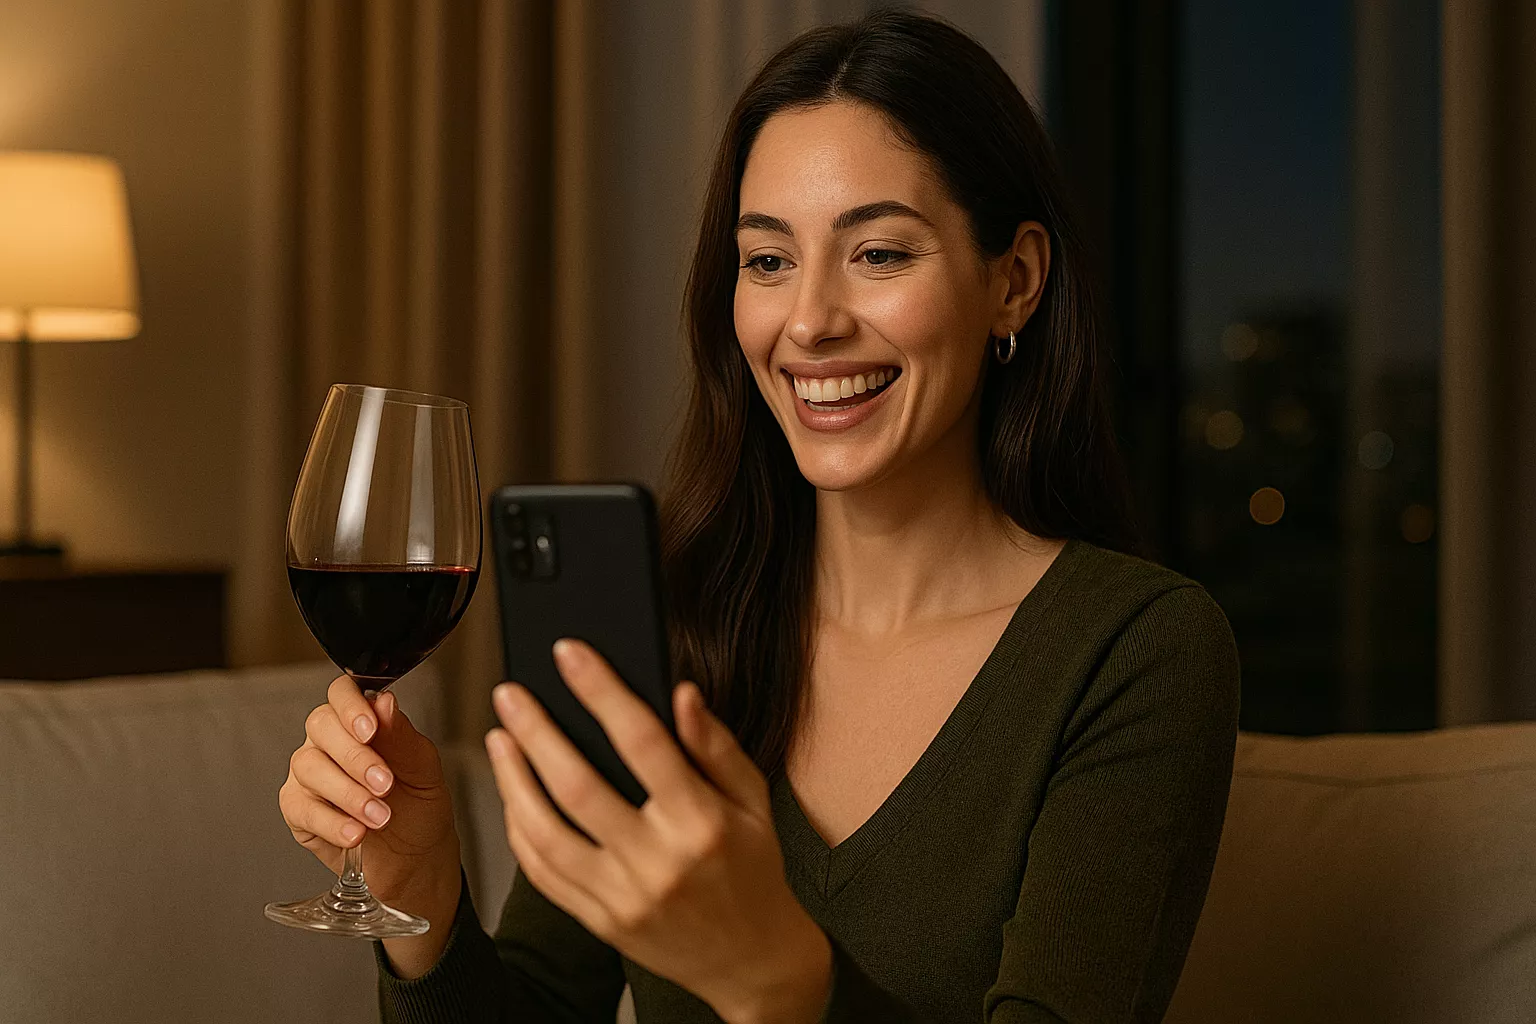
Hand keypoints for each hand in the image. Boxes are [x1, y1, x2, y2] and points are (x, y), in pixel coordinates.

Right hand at [279, 676, 462, 973]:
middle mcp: (330, 741)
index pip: (343, 692)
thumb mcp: (424, 772)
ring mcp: (309, 775)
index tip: (370, 728)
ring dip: (348, 793)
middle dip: (354, 756)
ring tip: (380, 817)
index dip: (350, 706)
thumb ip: (402, 737)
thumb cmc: (421, 808)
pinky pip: (301, 807)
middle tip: (384, 783)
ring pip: (309, 766)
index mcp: (363, 721)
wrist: (417, 862)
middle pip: (321, 726)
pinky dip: (331, 822)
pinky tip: (356, 833)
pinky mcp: (298, 810)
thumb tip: (385, 701)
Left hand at [486, 639, 831, 1023]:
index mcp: (701, 822)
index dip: (601, 691)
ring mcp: (623, 897)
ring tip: (499, 739)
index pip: (642, 741)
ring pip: (546, 834)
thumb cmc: (754, 871)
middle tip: (511, 694)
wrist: (752, 961)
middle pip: (578, 786)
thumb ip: (717, 746)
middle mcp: (657, 862)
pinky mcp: (601, 922)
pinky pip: (545, 875)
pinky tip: (512, 797)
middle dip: (536, 732)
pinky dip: (520, 832)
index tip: (570, 655)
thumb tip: (682, 694)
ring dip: (513, 781)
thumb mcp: (754, 801)